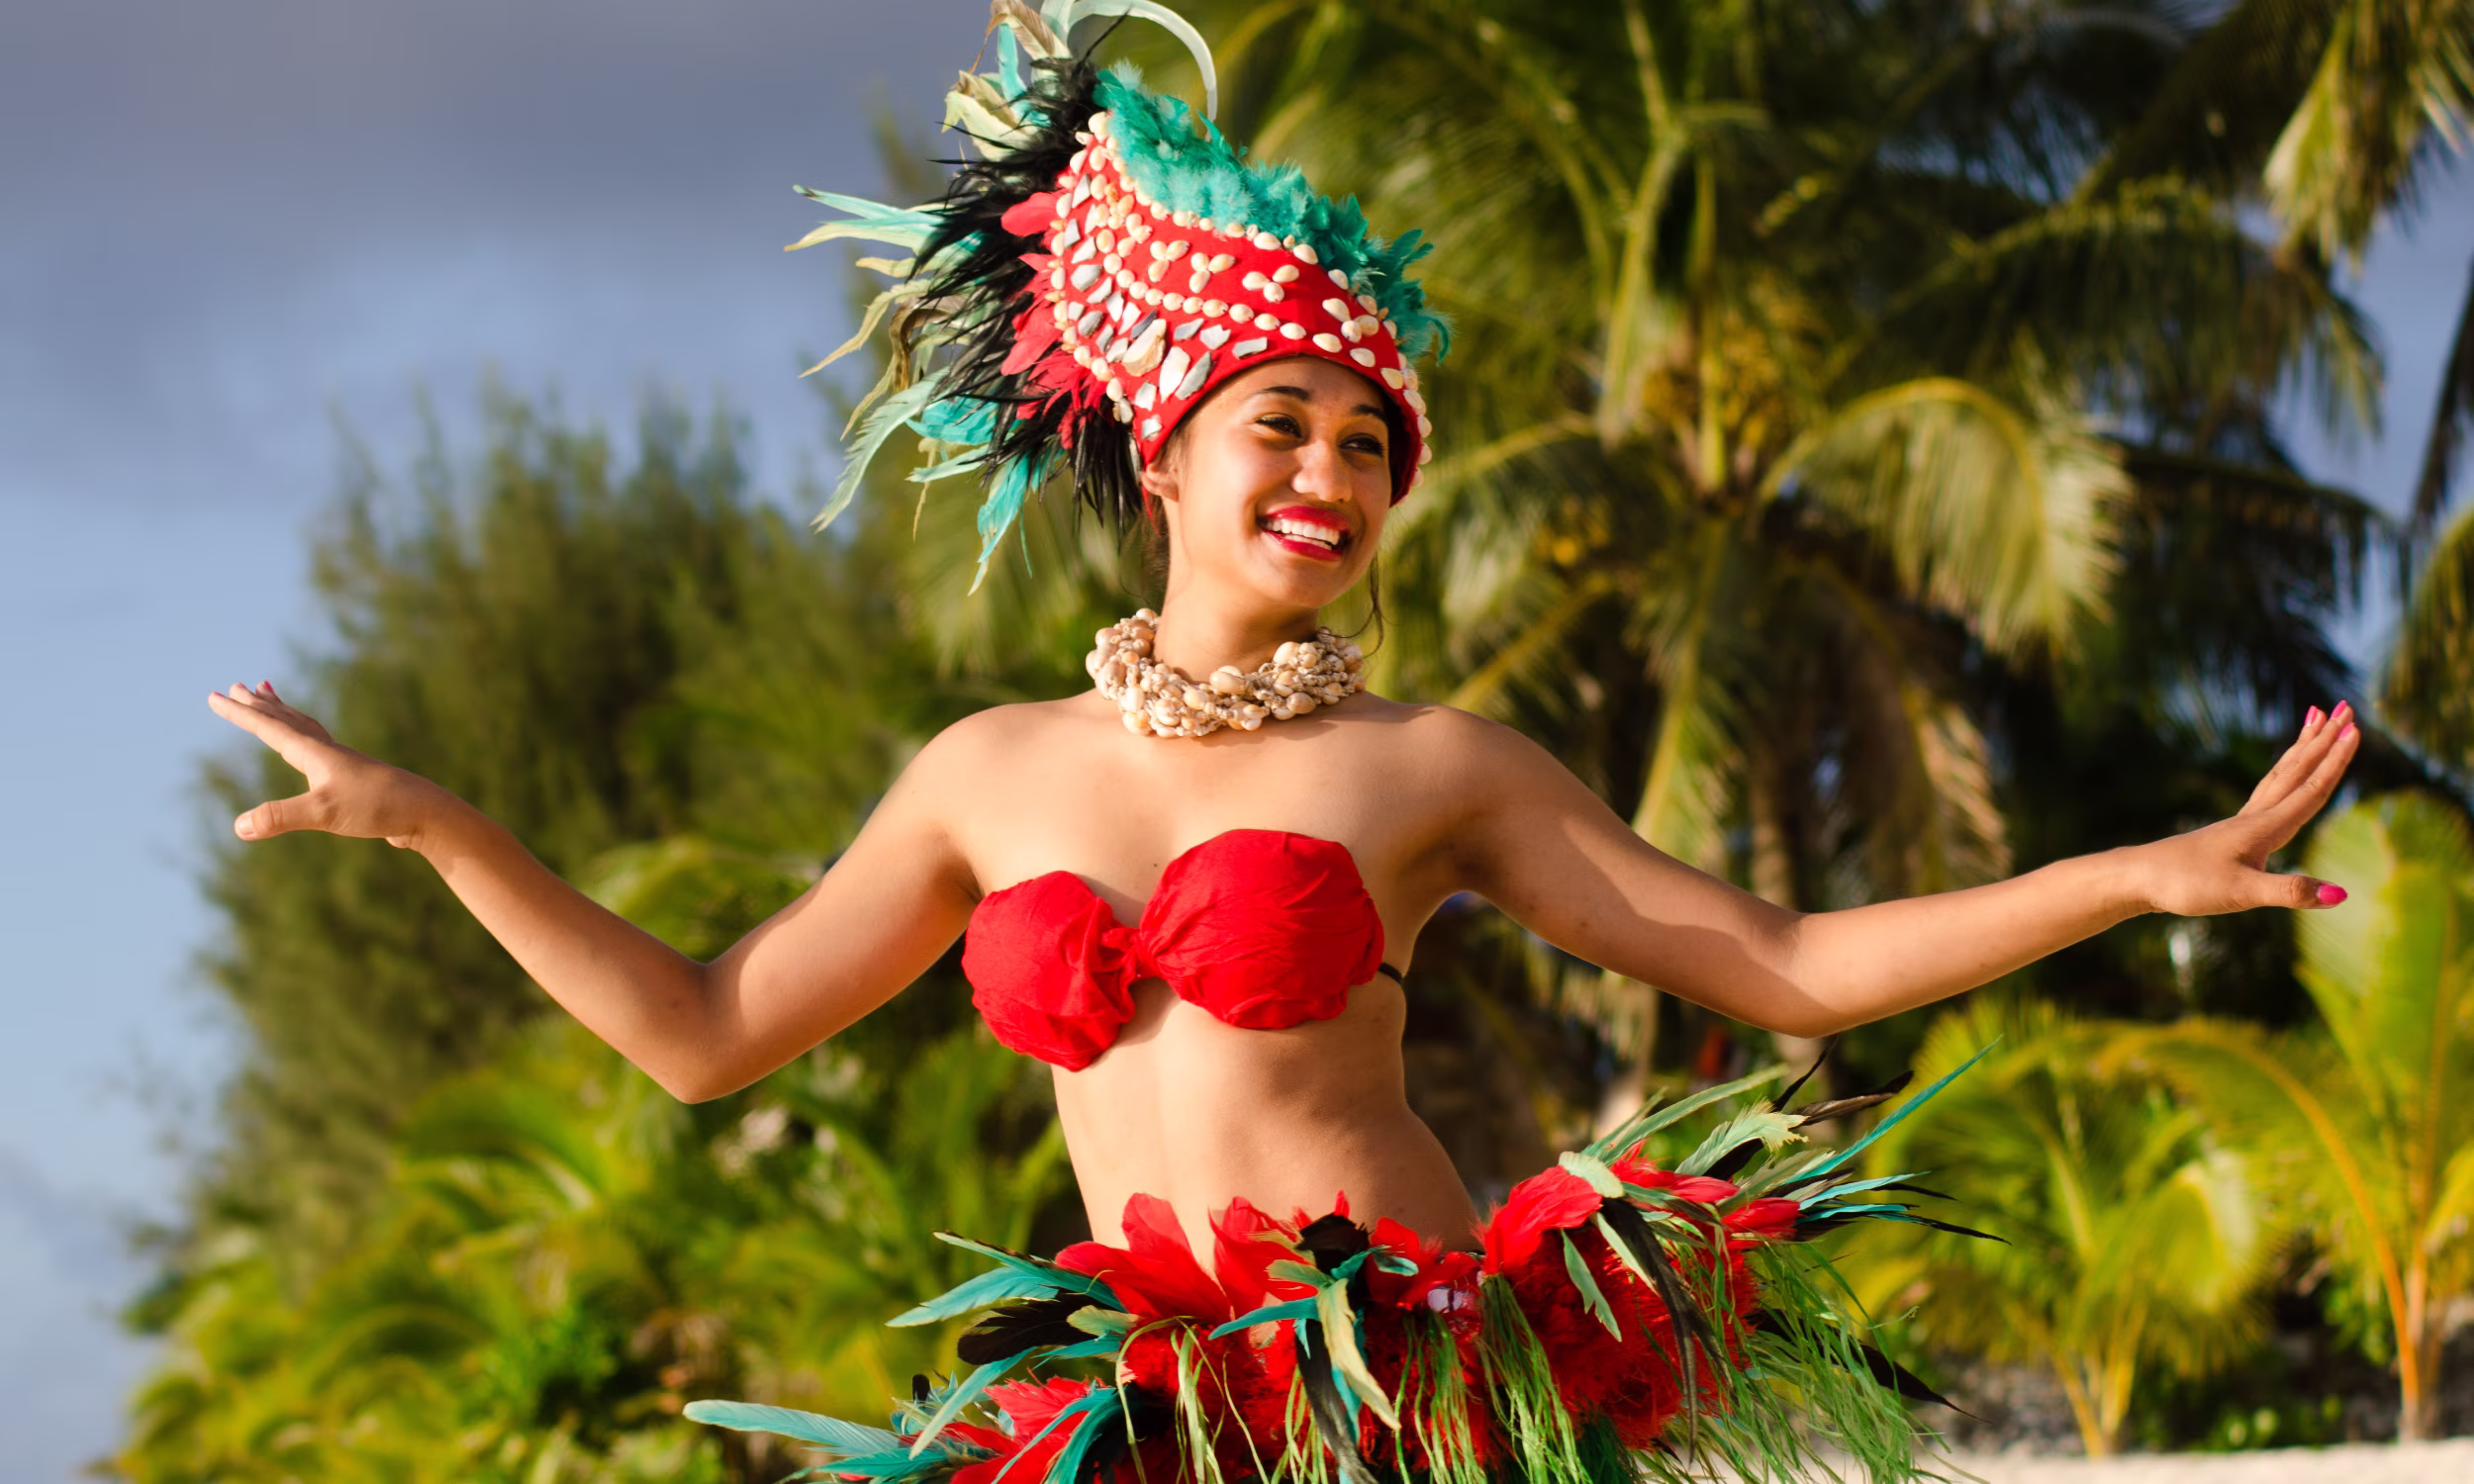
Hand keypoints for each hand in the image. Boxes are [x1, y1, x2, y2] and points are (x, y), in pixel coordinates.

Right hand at [205, 681, 452, 847]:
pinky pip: (321, 749)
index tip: (215, 695)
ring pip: (306, 730)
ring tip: (270, 699)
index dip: (240, 713)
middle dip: (260, 705)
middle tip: (238, 686)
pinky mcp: (355, 780)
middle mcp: (327, 753)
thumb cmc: (377, 808)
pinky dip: (306, 739)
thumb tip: (238, 827)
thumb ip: (280, 817)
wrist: (427, 813)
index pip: (269, 727)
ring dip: (284, 714)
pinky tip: (312, 755)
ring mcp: (343, 765)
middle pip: (288, 720)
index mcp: (314, 753)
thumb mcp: (323, 813)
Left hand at [2132, 701, 2360, 915]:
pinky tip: (2284, 780)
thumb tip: (2340, 894)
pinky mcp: (2229, 834)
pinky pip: (2267, 793)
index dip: (2335, 761)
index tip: (2354, 727)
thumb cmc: (2186, 885)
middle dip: (2324, 740)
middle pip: (2296, 772)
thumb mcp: (2242, 894)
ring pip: (2280, 777)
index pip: (2310, 790)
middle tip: (2345, 707)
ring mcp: (2240, 823)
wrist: (2138, 878)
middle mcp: (2254, 818)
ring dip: (2303, 749)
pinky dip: (2283, 774)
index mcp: (2264, 828)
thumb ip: (2290, 892)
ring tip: (2316, 721)